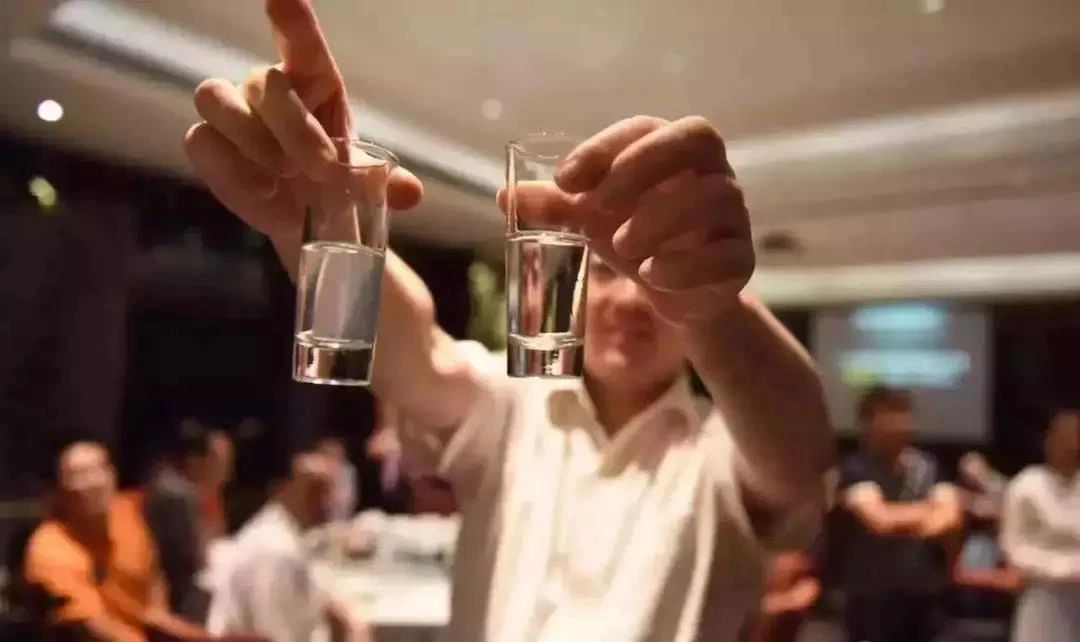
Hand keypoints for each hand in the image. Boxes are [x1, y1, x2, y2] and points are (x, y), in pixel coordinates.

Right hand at [184, 0, 421, 251]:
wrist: (302, 217)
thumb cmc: (332, 180)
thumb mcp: (364, 181)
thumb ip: (384, 183)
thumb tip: (409, 192)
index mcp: (313, 77)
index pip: (300, 38)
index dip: (292, 18)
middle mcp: (267, 83)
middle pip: (265, 82)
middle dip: (295, 129)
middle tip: (320, 169)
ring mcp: (231, 108)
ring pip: (215, 98)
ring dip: (253, 141)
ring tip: (282, 179)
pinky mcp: (206, 141)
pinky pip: (203, 141)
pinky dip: (232, 172)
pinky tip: (264, 192)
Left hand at [508, 116, 753, 324]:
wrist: (678, 293)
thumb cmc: (637, 239)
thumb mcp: (592, 222)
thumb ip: (555, 207)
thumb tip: (504, 195)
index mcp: (672, 152)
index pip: (646, 127)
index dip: (605, 147)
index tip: (564, 179)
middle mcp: (710, 173)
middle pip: (697, 138)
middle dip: (644, 165)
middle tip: (595, 204)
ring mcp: (732, 215)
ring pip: (716, 195)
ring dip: (661, 218)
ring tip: (622, 247)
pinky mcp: (740, 260)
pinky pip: (728, 254)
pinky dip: (687, 264)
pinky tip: (652, 275)